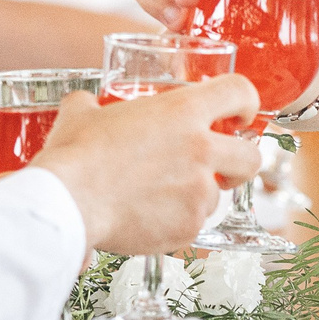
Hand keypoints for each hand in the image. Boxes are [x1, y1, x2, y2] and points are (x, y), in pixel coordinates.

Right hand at [29, 78, 264, 253]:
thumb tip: (85, 104)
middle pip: (251, 155)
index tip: (242, 114)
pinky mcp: (189, 227)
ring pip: (217, 195)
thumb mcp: (82, 113)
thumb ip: (94, 105)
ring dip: (196, 196)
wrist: (67, 202)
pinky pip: (193, 224)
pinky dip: (175, 222)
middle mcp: (201, 150)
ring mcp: (199, 192)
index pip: (240, 92)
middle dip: (241, 163)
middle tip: (222, 168)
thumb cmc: (74, 156)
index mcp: (183, 112)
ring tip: (158, 196)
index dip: (246, 102)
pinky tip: (147, 217)